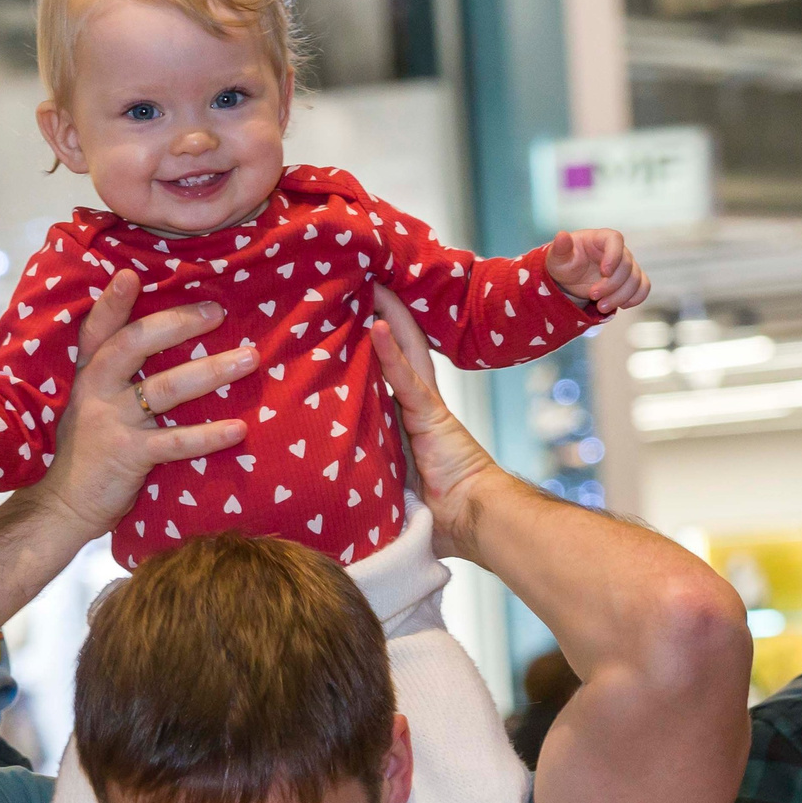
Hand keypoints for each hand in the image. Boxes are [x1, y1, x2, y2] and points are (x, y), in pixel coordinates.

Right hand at [31, 268, 249, 536]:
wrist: (63, 506)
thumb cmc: (87, 453)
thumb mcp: (90, 406)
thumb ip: (115, 376)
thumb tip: (163, 346)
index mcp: (89, 376)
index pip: (98, 330)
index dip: (113, 302)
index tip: (131, 274)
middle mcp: (97, 391)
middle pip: (136, 344)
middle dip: (179, 323)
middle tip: (218, 311)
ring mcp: (112, 422)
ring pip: (166, 388)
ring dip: (212, 371)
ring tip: (248, 359)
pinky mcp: (128, 455)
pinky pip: (176, 442)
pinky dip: (209, 435)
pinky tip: (239, 429)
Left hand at [365, 284, 502, 559]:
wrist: (475, 521)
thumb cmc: (439, 513)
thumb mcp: (392, 486)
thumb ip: (371, 471)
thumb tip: (326, 480)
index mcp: (411, 419)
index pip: (390, 371)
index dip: (376, 343)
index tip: (355, 315)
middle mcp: (419, 406)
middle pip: (399, 349)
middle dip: (383, 315)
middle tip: (360, 280)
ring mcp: (426, 408)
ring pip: (404, 352)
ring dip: (386, 316)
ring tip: (367, 282)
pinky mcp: (431, 416)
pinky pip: (405, 378)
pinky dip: (390, 350)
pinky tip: (375, 323)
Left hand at [543, 229, 649, 312]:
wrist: (570, 279)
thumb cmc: (565, 263)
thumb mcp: (557, 257)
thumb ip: (560, 248)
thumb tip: (561, 235)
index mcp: (600, 238)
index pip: (616, 239)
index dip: (614, 255)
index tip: (604, 272)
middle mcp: (618, 250)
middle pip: (626, 265)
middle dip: (610, 285)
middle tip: (592, 296)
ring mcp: (626, 266)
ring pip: (635, 279)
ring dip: (620, 296)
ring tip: (601, 307)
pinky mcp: (630, 280)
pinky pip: (643, 288)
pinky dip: (635, 298)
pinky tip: (620, 306)